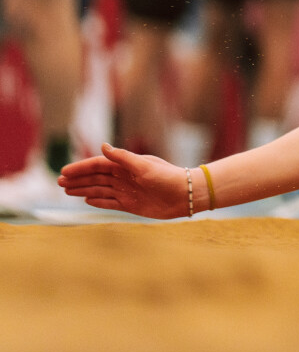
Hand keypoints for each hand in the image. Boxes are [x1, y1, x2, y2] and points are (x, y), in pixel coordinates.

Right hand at [58, 144, 194, 219]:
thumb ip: (123, 158)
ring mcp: (127, 191)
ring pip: (100, 189)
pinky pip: (110, 202)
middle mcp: (125, 177)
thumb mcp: (144, 166)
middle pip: (96, 177)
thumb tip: (103, 146)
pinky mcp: (131, 204)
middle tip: (59, 183)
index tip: (64, 172)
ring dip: (84, 189)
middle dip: (78, 179)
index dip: (81, 168)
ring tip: (67, 191)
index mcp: (128, 165)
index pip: (99, 165)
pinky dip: (98, 201)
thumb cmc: (168, 178)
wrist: (186, 195)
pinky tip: (87, 200)